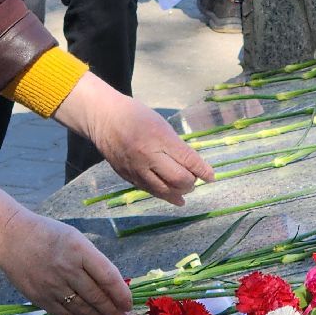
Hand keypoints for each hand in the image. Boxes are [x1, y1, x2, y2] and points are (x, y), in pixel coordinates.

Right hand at [0, 167, 130, 314]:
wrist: (12, 238)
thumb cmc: (49, 234)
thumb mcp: (75, 238)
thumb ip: (93, 261)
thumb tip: (114, 286)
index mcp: (79, 250)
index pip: (108, 277)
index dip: (121, 294)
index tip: (130, 304)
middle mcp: (67, 269)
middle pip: (97, 297)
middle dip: (115, 313)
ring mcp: (52, 285)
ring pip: (83, 309)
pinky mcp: (40, 298)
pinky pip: (65, 314)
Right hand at [53, 73, 214, 205]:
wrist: (104, 119)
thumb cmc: (135, 115)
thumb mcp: (161, 124)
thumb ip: (176, 145)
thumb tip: (193, 164)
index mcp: (159, 138)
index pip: (187, 159)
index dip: (202, 171)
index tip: (211, 177)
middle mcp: (148, 156)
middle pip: (178, 179)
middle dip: (191, 182)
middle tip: (195, 179)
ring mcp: (137, 169)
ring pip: (164, 190)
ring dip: (179, 192)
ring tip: (186, 189)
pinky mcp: (128, 177)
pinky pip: (150, 191)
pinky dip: (165, 195)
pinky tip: (175, 198)